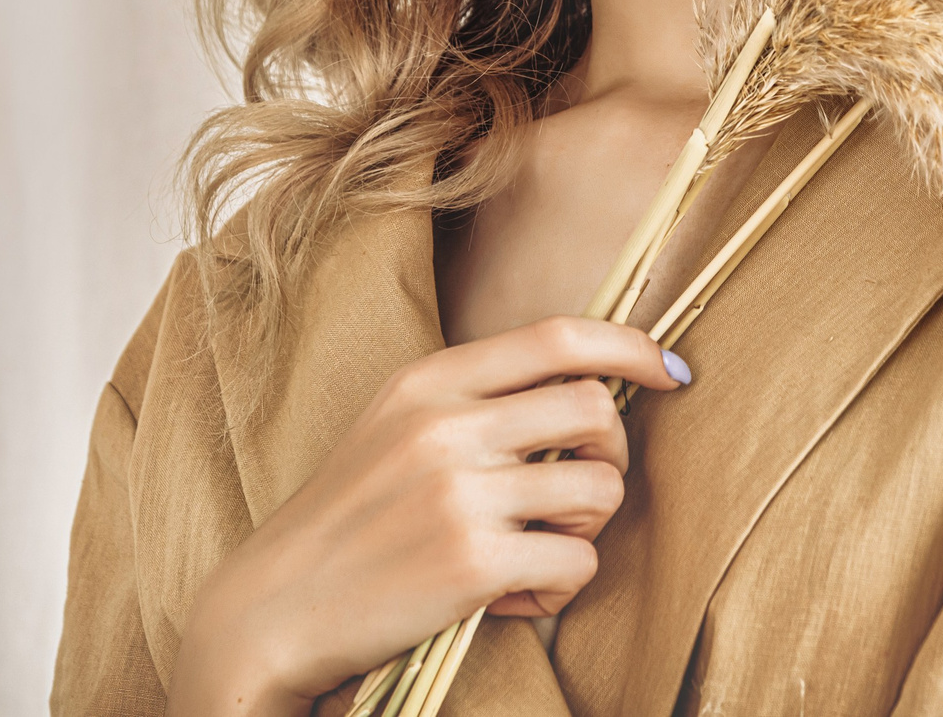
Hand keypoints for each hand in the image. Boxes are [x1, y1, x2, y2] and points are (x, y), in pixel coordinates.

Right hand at [166, 315, 690, 715]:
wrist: (273, 607)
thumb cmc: (349, 519)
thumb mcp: (396, 427)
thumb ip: (475, 401)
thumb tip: (587, 392)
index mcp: (429, 380)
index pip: (557, 336)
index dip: (628, 345)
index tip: (669, 369)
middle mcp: (446, 424)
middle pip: (595, 410)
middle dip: (612, 454)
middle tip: (579, 493)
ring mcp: (459, 492)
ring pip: (599, 490)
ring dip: (585, 530)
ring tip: (537, 552)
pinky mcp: (471, 563)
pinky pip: (576, 564)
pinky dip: (560, 588)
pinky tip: (515, 597)